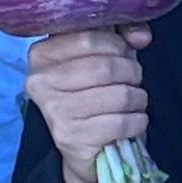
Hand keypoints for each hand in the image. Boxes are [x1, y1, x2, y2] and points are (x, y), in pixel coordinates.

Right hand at [23, 25, 152, 182]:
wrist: (80, 147)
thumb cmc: (91, 92)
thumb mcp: (100, 56)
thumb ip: (122, 35)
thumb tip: (141, 36)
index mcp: (41, 54)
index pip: (88, 38)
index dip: (118, 45)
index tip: (126, 54)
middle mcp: (40, 81)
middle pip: (105, 68)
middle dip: (132, 72)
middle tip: (134, 80)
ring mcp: (54, 111)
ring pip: (118, 95)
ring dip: (138, 98)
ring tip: (136, 101)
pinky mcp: (71, 138)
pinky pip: (120, 123)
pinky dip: (137, 121)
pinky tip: (133, 120)